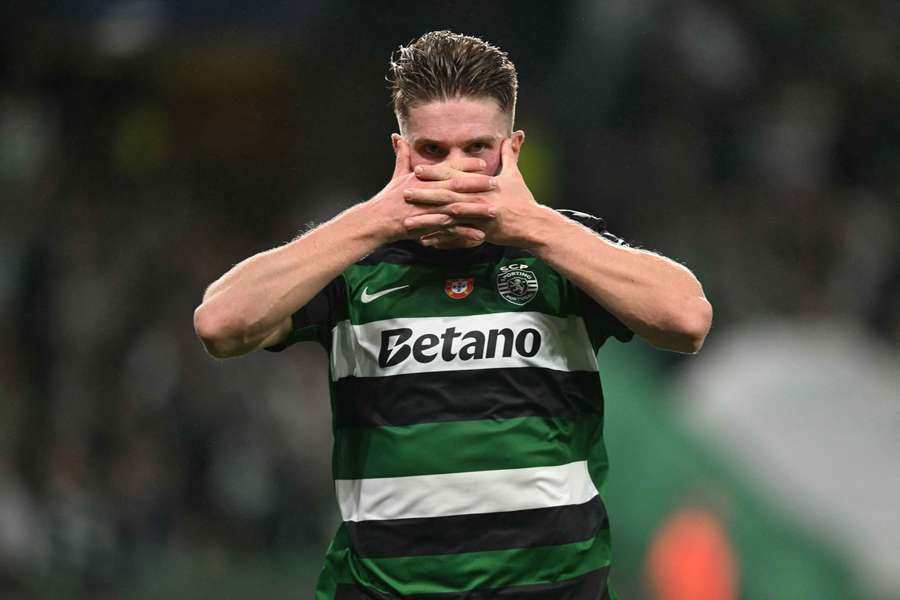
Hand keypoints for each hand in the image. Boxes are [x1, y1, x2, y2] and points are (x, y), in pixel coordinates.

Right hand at [366, 138, 497, 243]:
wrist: (378, 220)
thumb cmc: (388, 198)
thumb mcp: (397, 175)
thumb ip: (402, 156)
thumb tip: (398, 138)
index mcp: (423, 177)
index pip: (448, 168)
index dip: (466, 165)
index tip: (482, 163)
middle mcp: (428, 191)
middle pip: (458, 186)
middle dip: (478, 185)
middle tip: (496, 184)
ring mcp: (430, 209)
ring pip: (458, 208)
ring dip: (477, 210)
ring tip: (494, 211)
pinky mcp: (429, 226)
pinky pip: (451, 230)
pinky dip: (465, 233)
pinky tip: (480, 235)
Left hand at [403, 138, 546, 248]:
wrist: (532, 224)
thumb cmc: (522, 199)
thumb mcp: (515, 175)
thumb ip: (511, 155)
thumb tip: (515, 135)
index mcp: (482, 184)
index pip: (455, 175)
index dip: (435, 172)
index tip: (417, 169)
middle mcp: (477, 199)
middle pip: (446, 195)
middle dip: (424, 193)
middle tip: (404, 191)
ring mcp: (477, 217)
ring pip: (447, 218)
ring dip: (427, 219)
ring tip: (408, 221)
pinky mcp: (480, 233)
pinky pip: (456, 237)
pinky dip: (440, 240)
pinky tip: (425, 241)